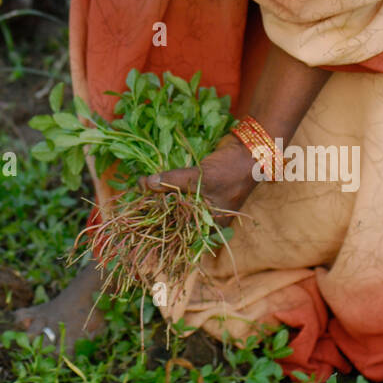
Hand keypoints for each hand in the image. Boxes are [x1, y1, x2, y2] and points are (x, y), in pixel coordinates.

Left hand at [141, 134, 257, 222]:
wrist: (249, 149)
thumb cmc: (232, 170)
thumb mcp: (203, 177)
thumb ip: (174, 181)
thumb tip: (146, 184)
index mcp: (210, 224)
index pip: (179, 233)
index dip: (159, 228)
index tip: (139, 221)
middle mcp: (204, 216)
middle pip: (174, 218)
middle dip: (154, 210)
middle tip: (133, 204)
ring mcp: (200, 201)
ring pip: (173, 203)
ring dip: (157, 196)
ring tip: (138, 190)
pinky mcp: (196, 187)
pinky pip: (177, 191)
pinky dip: (165, 186)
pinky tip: (150, 182)